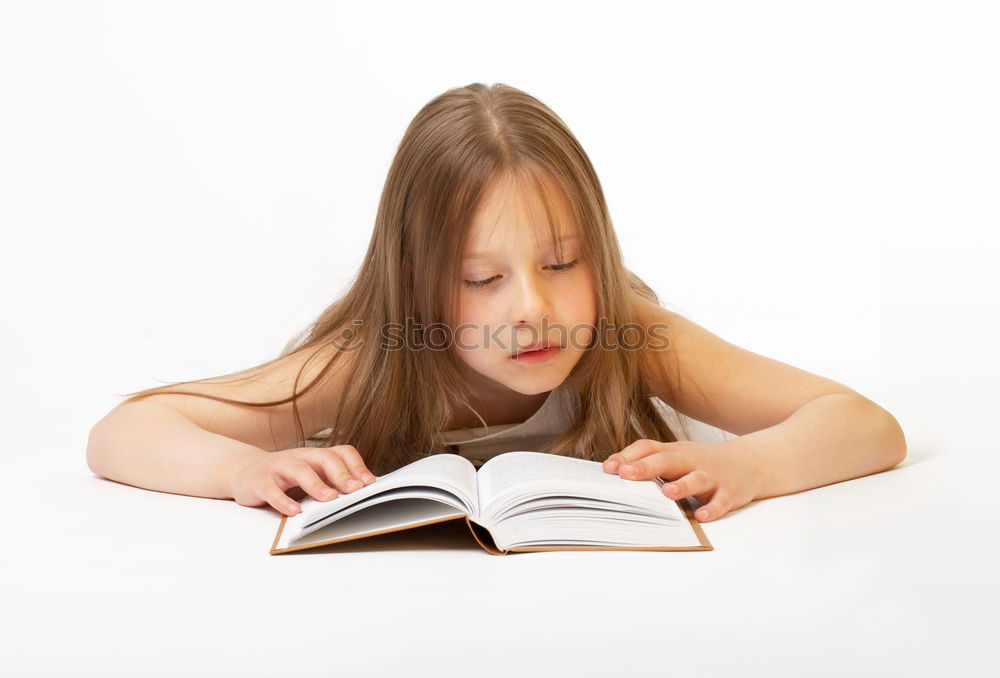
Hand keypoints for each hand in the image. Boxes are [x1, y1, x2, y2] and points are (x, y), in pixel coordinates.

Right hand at [230, 445, 377, 516]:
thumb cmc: (286, 477)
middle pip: (324, 458)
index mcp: (316, 456)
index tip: (370, 483)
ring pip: (299, 470)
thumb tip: (365, 493)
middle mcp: (300, 457)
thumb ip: (332, 482)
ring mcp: (279, 467)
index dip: (357, 466)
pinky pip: (271, 489)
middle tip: (355, 490)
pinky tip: (293, 512)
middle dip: (341, 474)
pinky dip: (282, 500)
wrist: (244, 471)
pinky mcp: (259, 481)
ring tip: (329, 499)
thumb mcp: (311, 476)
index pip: (341, 453)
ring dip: (316, 484)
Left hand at [603, 439, 757, 521]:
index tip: (608, 468)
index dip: (627, 456)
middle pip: (668, 460)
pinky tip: (702, 517)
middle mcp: (691, 461)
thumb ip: (650, 463)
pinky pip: (721, 501)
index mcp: (675, 452)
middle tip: (626, 474)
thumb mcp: (678, 457)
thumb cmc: (703, 463)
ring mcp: (711, 477)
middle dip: (646, 467)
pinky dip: (712, 509)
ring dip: (682, 486)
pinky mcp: (729, 493)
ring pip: (696, 479)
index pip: (648, 448)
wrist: (751, 463)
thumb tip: (614, 474)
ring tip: (667, 493)